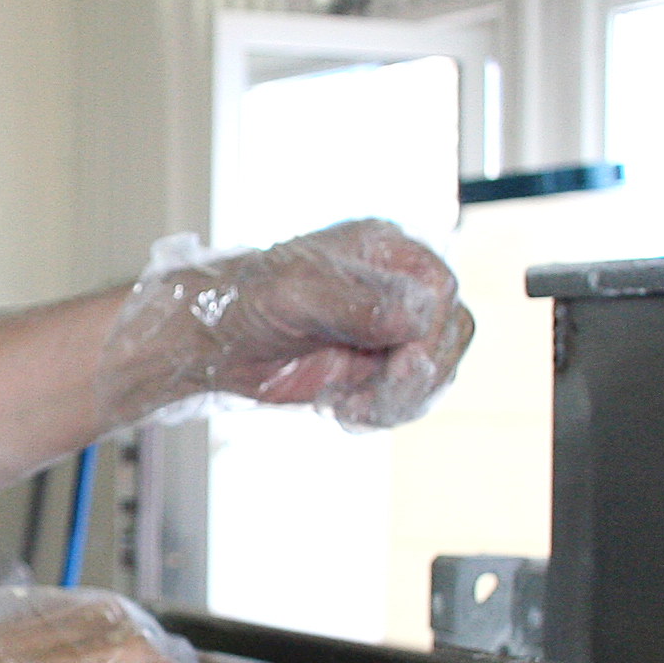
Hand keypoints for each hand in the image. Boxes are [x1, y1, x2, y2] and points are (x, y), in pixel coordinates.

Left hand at [93, 218, 473, 430]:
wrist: (213, 340)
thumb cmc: (245, 299)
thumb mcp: (296, 294)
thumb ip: (356, 305)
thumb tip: (415, 316)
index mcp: (383, 251)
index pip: (440, 289)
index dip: (430, 331)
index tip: (402, 362)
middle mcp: (394, 287)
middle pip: (450, 331)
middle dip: (420, 372)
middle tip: (379, 395)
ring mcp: (387, 329)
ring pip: (435, 369)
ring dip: (402, 398)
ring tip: (353, 406)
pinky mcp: (374, 367)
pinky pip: (407, 395)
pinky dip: (384, 411)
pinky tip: (345, 409)